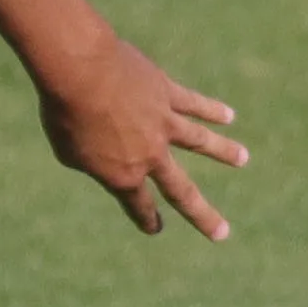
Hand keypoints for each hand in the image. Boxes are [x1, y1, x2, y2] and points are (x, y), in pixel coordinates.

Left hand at [36, 36, 244, 239]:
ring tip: (243, 159)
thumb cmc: (64, 114)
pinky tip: (228, 116)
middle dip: (202, 214)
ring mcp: (163, 124)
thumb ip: (89, 161)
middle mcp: (150, 154)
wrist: (80, 73)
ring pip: (201, 141)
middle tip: (222, 233)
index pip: (138, 203)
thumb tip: (104, 153)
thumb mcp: (66, 150)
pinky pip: (194, 104)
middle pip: (181, 191)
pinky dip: (212, 110)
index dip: (145, 218)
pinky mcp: (166, 94)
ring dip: (223, 151)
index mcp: (122, 174)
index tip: (154, 228)